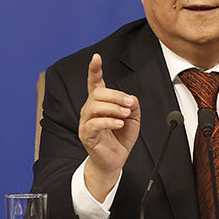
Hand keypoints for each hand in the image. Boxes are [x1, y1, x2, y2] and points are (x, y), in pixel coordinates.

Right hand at [78, 53, 140, 200]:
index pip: (94, 83)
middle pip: (97, 93)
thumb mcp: (133, 118)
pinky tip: (119, 123)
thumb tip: (129, 99)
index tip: (96, 57)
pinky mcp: (86, 135)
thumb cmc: (121, 137)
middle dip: (115, 95)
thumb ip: (132, 105)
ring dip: (113, 108)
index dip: (94, 70)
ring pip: (94, 106)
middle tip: (129, 103)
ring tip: (125, 115)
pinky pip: (94, 123)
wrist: (115, 160)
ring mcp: (86, 122)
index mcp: (100, 103)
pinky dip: (108, 121)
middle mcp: (90, 110)